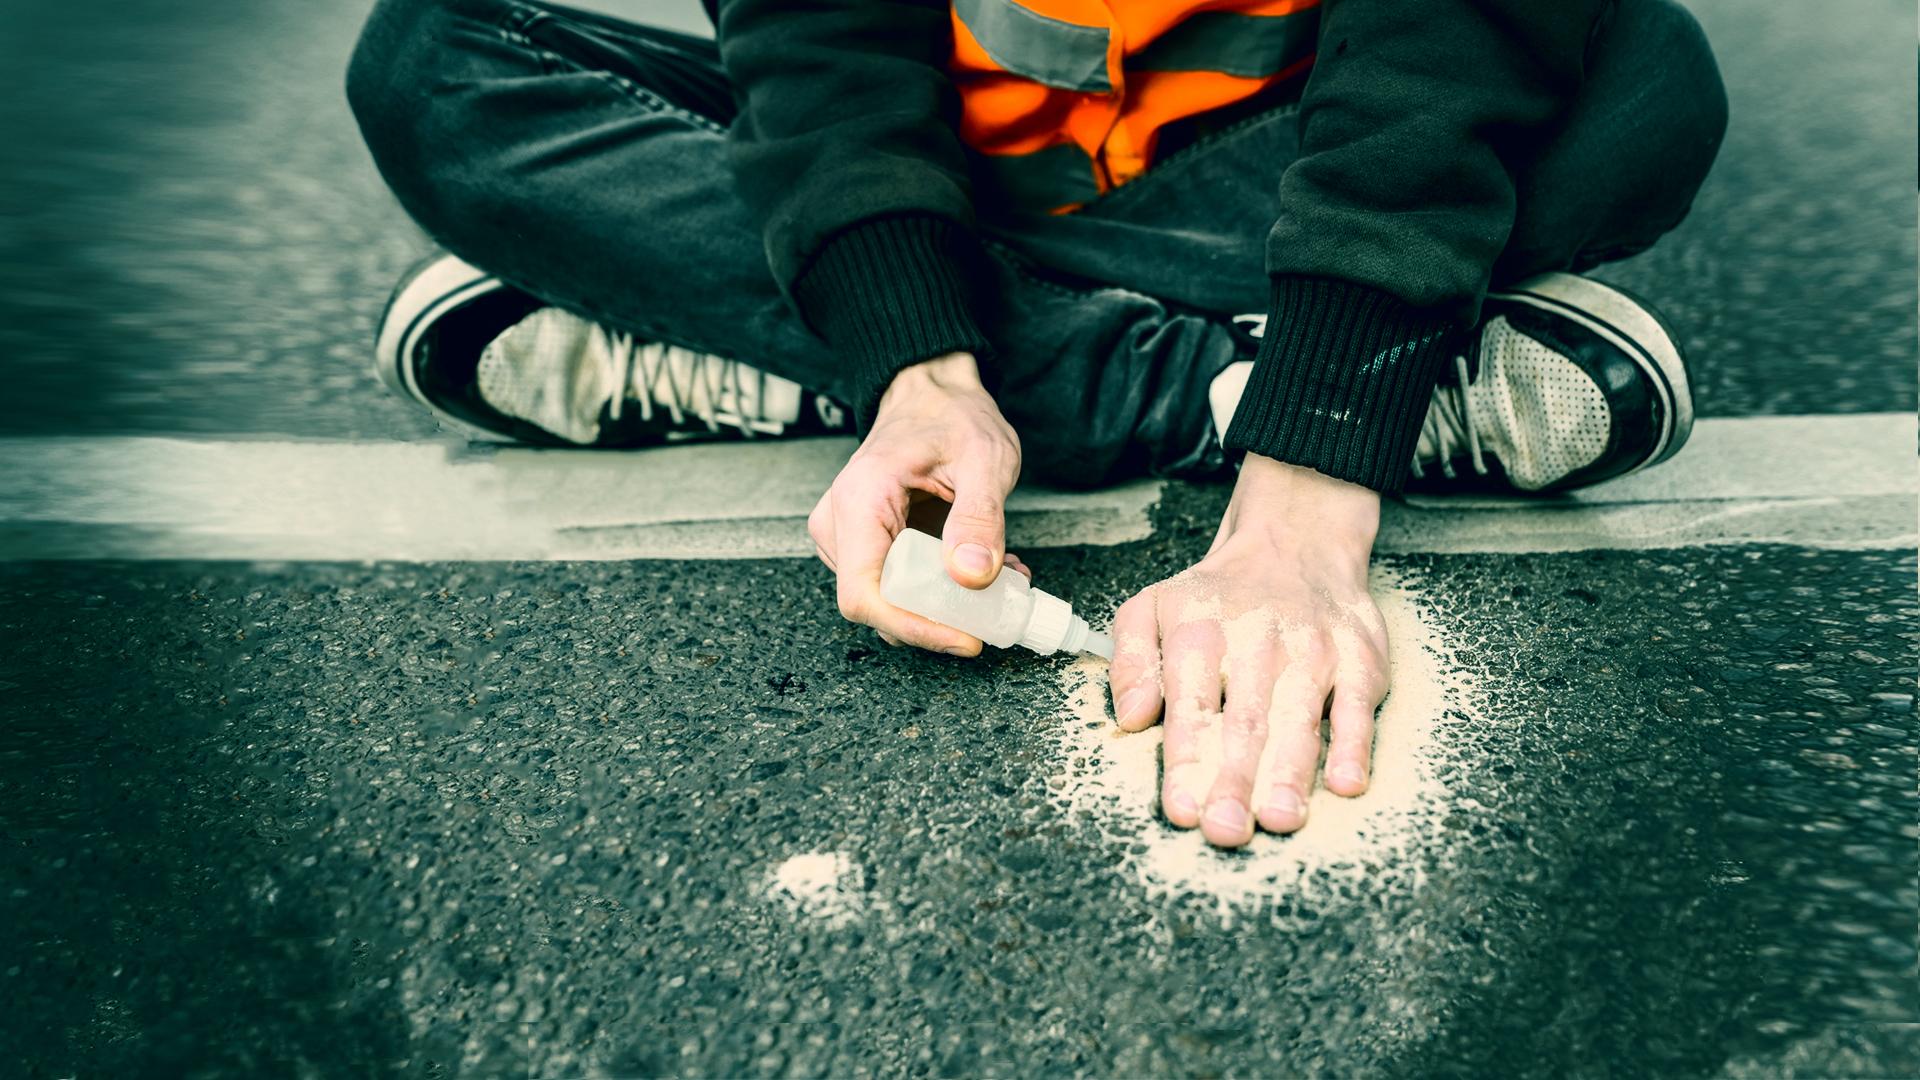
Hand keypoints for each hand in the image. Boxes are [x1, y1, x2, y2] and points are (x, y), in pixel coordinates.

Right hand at [808, 351, 1023, 655]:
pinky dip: (941, 589)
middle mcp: (839, 523)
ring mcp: (845, 536)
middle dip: (940, 618)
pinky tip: (979, 570)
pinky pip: (897, 584)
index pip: (864, 595)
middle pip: (878, 605)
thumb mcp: (984, 459)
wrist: (931, 394)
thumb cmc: (952, 416)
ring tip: (1000, 580)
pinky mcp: (864, 544)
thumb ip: (979, 518)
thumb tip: (971, 577)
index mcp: (860, 501)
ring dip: (946, 605)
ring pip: (889, 600)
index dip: (913, 628)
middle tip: (999, 606)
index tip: (965, 637)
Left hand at [1107, 455, 1390, 847]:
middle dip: (1234, 780)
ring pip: (1299, 718)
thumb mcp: (1152, 608)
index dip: (1186, 762)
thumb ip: (1131, 661)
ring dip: (1289, 772)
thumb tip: (1129, 717)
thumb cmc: (1217, 595)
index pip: (1191, 707)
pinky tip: (1345, 783)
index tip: (1181, 810)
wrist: (1296, 541)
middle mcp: (1257, 642)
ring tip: (1278, 818)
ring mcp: (1312, 650)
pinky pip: (1358, 705)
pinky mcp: (1359, 657)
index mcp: (1199, 633)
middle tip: (1225, 829)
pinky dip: (1354, 744)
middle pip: (1244, 721)